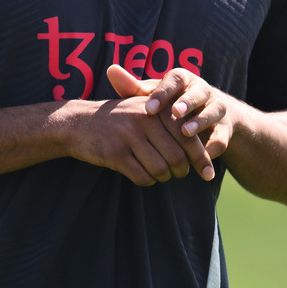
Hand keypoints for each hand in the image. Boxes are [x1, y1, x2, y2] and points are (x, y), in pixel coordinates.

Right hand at [64, 93, 211, 186]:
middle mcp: (145, 119)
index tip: (208, 174)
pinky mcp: (115, 153)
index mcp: (156, 107)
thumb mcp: (145, 111)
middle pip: (177, 156)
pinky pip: (142, 176)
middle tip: (177, 174)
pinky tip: (141, 174)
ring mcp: (129, 135)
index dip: (201, 158)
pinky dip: (146, 180)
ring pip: (161, 169)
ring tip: (158, 173)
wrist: (78, 122)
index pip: (189, 136)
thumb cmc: (119, 120)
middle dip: (181, 171)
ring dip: (162, 177)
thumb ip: (172, 124)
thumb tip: (205, 148)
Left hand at [107, 64, 234, 178]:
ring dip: (201, 121)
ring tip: (186, 132)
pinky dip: (214, 145)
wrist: (203, 117)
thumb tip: (111, 70)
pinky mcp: (225, 128)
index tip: (149, 108)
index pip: (174, 80)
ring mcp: (216, 108)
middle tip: (175, 112)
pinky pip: (222, 136)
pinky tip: (204, 154)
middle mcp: (202, 90)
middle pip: (197, 92)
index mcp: (183, 79)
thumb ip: (133, 87)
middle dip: (187, 102)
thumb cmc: (169, 104)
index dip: (163, 93)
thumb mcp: (152, 96)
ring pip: (214, 110)